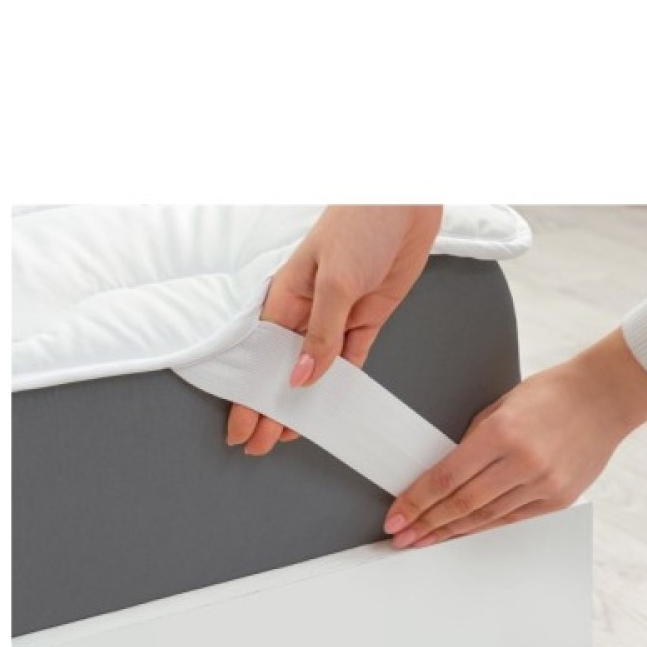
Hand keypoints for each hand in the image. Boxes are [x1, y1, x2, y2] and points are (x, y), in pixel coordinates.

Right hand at [227, 205, 442, 453]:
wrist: (405, 200)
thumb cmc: (359, 223)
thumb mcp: (334, 279)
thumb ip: (320, 332)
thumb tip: (302, 378)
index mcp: (286, 297)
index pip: (260, 357)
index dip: (249, 394)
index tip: (241, 428)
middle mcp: (307, 312)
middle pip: (284, 370)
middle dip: (271, 408)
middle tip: (260, 445)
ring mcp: (337, 317)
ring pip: (316, 372)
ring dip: (304, 403)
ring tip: (291, 435)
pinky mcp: (367, 319)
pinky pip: (350, 360)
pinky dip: (341, 386)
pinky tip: (331, 407)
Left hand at [382, 329, 646, 547]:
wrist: (605, 397)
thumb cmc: (551, 393)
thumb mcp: (502, 405)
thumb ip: (473, 440)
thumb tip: (442, 474)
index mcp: (503, 433)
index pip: (448, 477)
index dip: (417, 500)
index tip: (396, 516)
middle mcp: (524, 462)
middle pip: (463, 503)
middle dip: (427, 522)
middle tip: (402, 536)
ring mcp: (545, 484)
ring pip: (486, 517)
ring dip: (451, 531)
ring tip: (424, 540)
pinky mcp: (560, 498)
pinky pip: (512, 519)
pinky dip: (483, 527)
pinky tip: (462, 532)